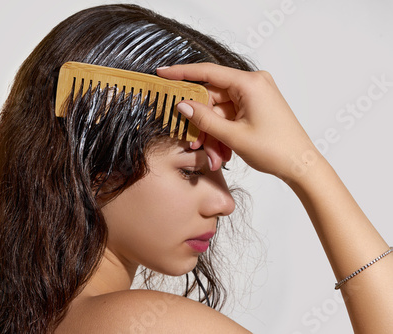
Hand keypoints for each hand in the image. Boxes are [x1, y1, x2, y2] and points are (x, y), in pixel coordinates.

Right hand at [157, 63, 319, 181]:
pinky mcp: (255, 107)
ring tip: (215, 157)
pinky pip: (229, 117)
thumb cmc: (276, 149)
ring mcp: (254, 96)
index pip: (208, 72)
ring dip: (213, 135)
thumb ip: (204, 119)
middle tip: (195, 145)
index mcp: (250, 84)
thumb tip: (182, 105)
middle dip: (202, 124)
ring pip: (219, 112)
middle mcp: (252, 84)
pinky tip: (223, 152)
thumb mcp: (233, 136)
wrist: (301, 165)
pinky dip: (223, 134)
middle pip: (212, 98)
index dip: (182, 73)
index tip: (163, 73)